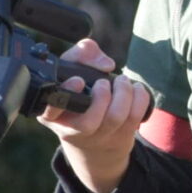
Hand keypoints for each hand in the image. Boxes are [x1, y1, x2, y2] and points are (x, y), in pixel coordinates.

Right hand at [36, 38, 152, 192]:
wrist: (94, 135)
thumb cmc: (80, 94)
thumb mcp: (71, 72)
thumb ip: (81, 55)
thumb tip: (106, 64)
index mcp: (53, 114)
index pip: (51, 111)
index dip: (67, 95)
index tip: (79, 80)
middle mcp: (72, 130)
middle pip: (89, 121)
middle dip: (102, 96)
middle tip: (104, 81)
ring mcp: (97, 137)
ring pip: (114, 118)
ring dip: (123, 93)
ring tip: (122, 81)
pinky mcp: (119, 137)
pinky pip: (134, 118)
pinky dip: (139, 98)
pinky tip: (135, 89)